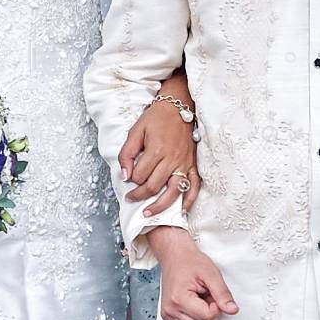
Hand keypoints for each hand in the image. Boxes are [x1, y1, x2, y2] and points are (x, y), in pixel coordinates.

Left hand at [122, 92, 199, 209]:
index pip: (140, 175)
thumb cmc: (156, 118)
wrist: (178, 105)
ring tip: (149, 214)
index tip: (127, 180)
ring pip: (173, 191)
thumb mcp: (136, 130)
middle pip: (154, 186)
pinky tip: (182, 211)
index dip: (131, 181)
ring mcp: (184, 163)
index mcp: (156, 150)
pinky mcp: (193, 164)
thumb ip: (127, 153)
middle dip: (140, 196)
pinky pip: (194, 185)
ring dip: (161, 206)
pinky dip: (189, 200)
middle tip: (131, 199)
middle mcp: (171, 159)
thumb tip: (124, 175)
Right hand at [149, 229, 237, 319]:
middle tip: (206, 297)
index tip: (212, 294)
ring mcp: (167, 316)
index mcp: (179, 300)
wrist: (174, 256)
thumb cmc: (190, 262)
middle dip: (210, 314)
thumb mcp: (211, 274)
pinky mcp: (168, 319)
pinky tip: (195, 311)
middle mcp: (170, 311)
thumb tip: (232, 310)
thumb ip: (222, 294)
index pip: (207, 317)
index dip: (216, 307)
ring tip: (200, 303)